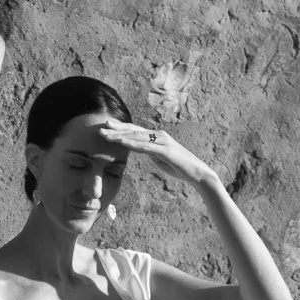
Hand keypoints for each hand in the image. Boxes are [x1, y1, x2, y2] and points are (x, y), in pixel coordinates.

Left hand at [95, 120, 212, 186]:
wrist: (198, 173)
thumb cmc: (179, 167)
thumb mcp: (160, 158)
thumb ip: (149, 151)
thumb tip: (139, 148)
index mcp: (157, 137)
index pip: (135, 130)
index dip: (120, 128)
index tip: (106, 126)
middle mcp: (159, 135)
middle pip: (134, 130)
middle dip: (116, 129)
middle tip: (101, 128)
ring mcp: (163, 142)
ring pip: (137, 136)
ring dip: (120, 136)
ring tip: (106, 136)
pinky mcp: (166, 151)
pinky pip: (147, 147)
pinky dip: (134, 144)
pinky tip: (122, 143)